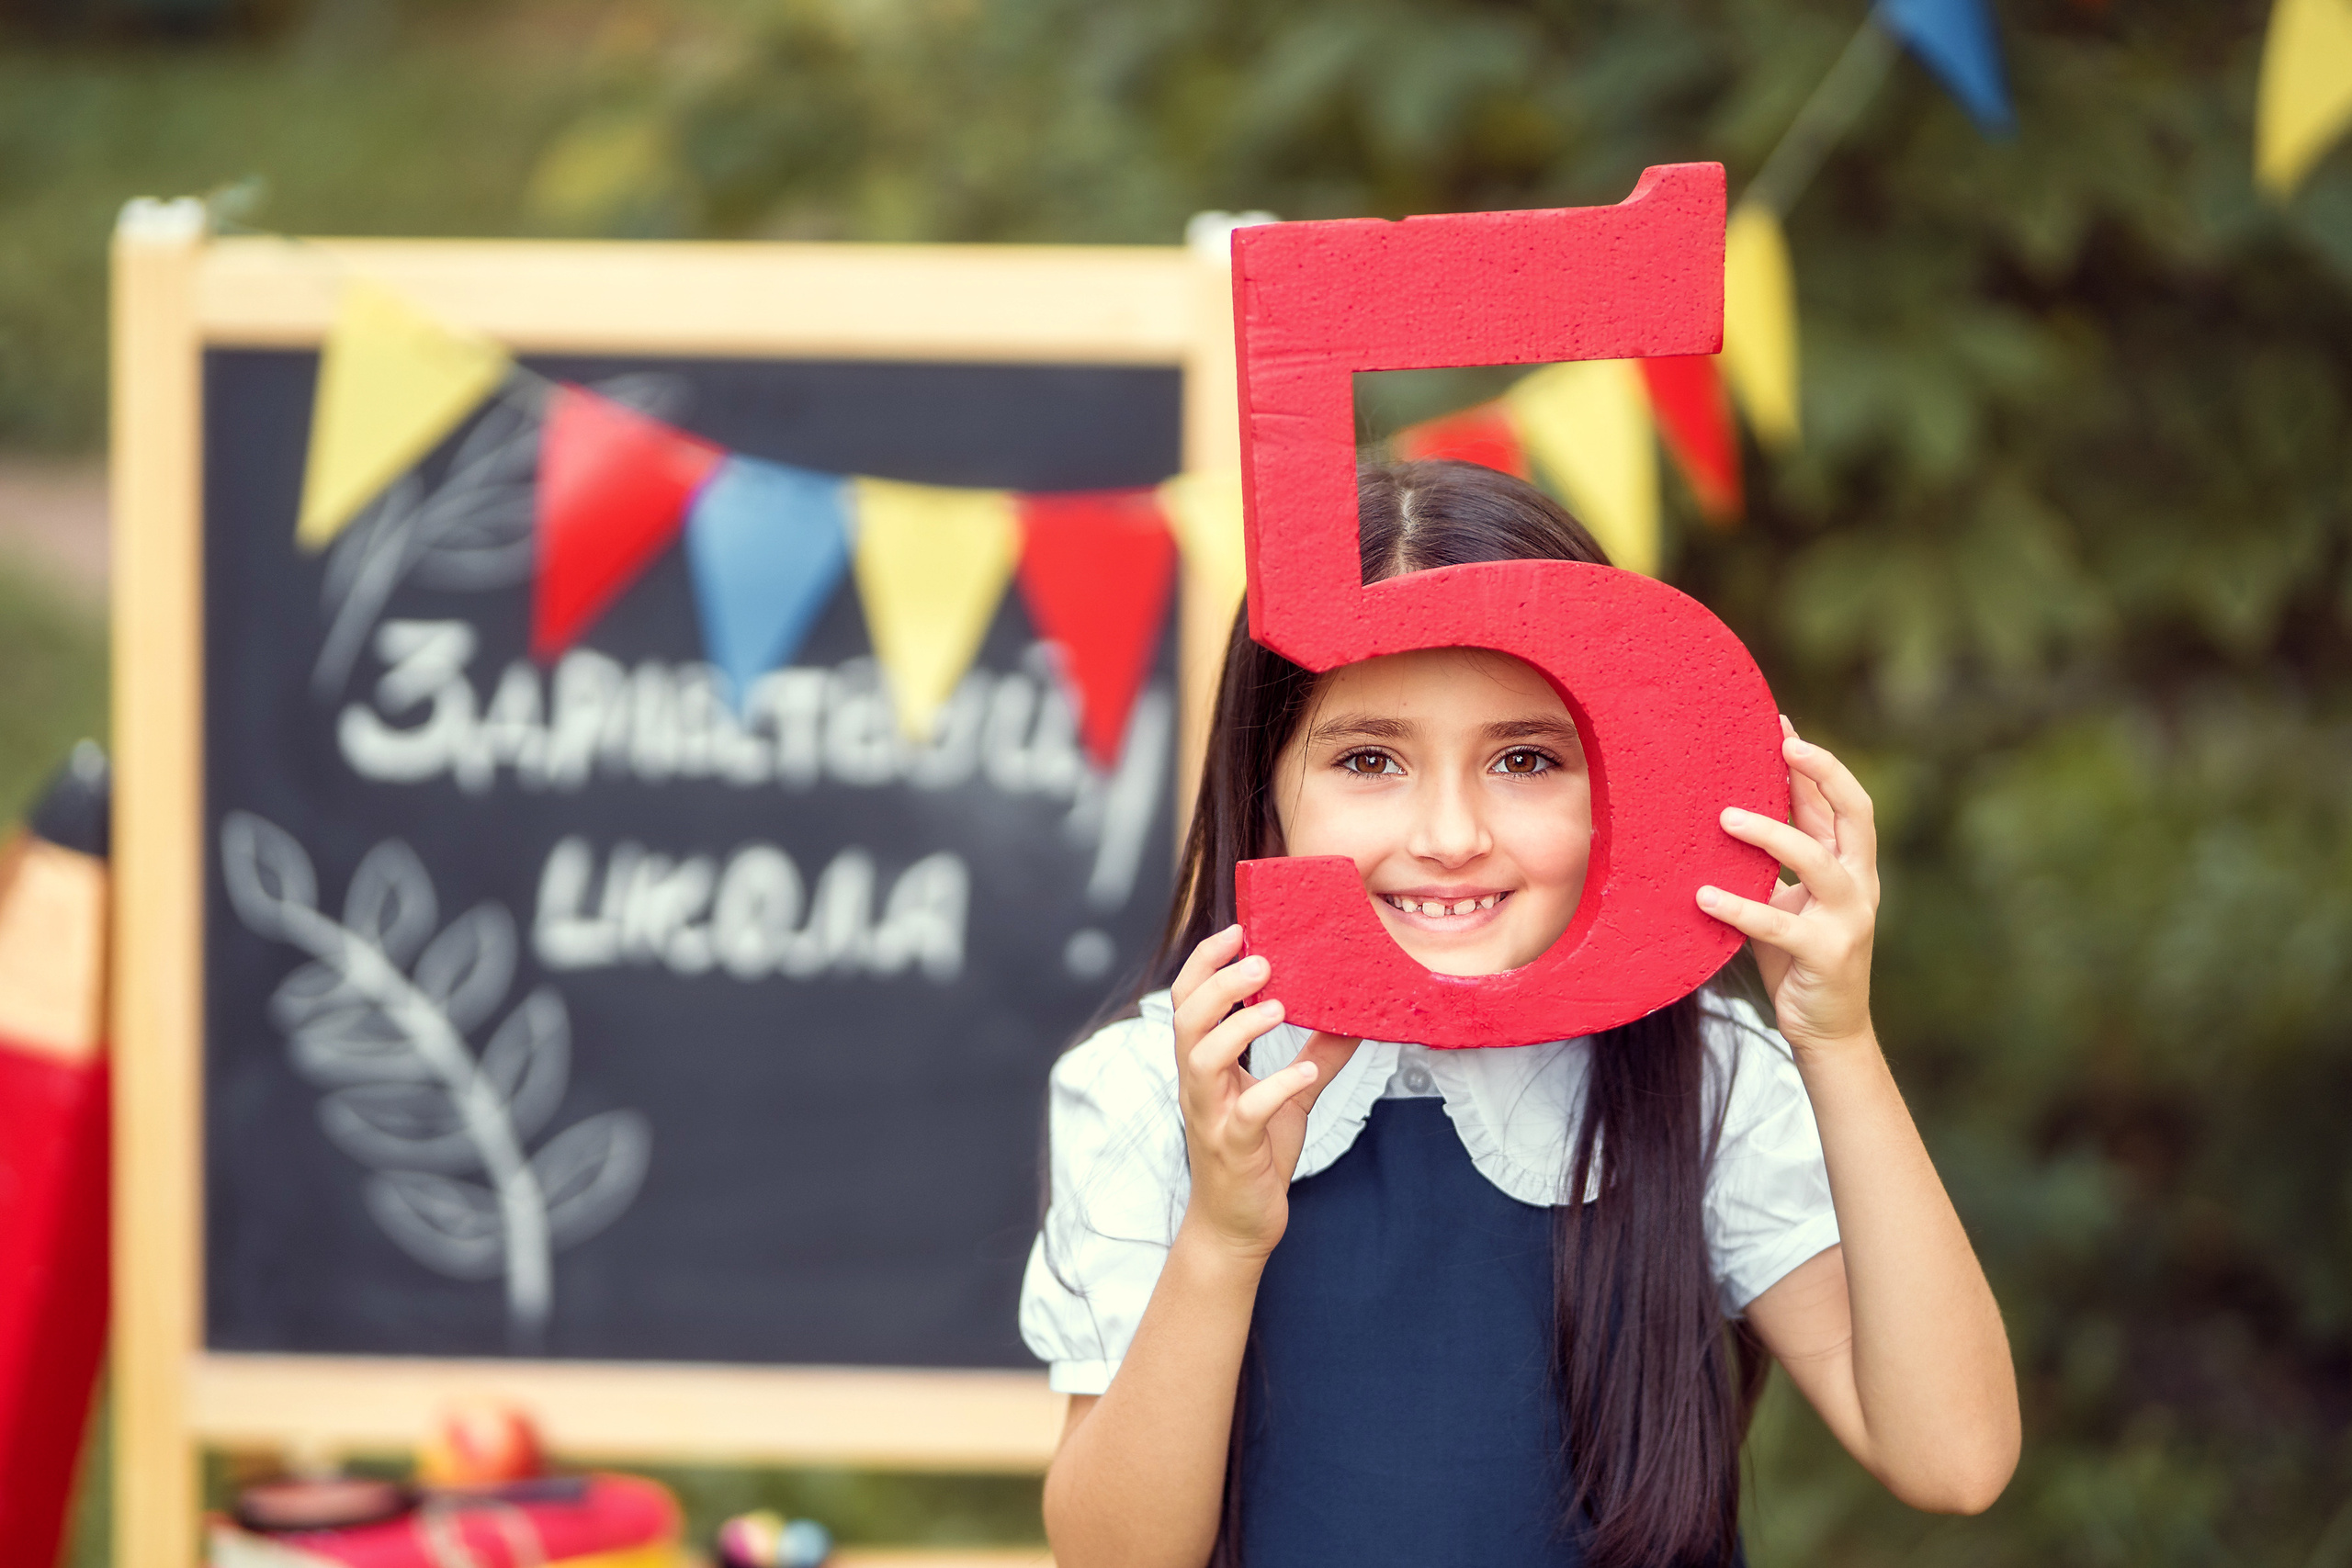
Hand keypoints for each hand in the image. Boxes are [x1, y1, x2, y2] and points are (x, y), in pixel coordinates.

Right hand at [1169, 924, 1359, 1260]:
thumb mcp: (1292, 1096)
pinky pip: (1246, 1115)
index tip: (1236, 931)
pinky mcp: (1232, 1149)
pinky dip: (1276, 1087)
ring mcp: (1211, 1116)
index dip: (1206, 964)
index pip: (1188, 1001)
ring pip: (1202, 1060)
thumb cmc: (1257, 1154)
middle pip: (1187, 1020)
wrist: (1238, 1224)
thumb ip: (1317, 1054)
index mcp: (1205, 1064)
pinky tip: (1304, 1073)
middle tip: (1262, 961)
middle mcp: (1199, 1085)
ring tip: (1277, 1007)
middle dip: (1219, 984)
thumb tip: (1355, 1017)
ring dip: (1238, 1027)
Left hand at [1697, 717, 1879, 1055]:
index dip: (1814, 762)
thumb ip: (1775, 862)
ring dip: (1771, 835)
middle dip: (1823, 773)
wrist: (1828, 1027)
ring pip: (1817, 861)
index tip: (1780, 724)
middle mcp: (1860, 883)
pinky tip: (1704, 896)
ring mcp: (1849, 918)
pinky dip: (1739, 907)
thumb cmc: (1799, 955)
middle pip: (1855, 814)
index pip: (1839, 801)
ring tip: (1725, 818)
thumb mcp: (1789, 898)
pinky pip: (1778, 924)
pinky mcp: (1827, 953)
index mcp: (1851, 865)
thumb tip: (1728, 811)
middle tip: (1783, 744)